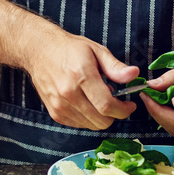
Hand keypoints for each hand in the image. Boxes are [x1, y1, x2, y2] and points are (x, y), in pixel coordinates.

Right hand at [25, 28, 140, 129]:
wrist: (39, 51)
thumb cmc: (70, 49)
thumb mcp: (96, 50)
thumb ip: (115, 67)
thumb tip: (134, 75)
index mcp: (81, 76)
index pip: (107, 106)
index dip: (123, 110)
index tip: (129, 104)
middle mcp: (69, 94)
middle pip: (101, 121)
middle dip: (114, 114)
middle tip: (115, 99)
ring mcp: (60, 106)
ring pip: (92, 125)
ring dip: (101, 116)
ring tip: (98, 97)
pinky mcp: (55, 113)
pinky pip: (80, 124)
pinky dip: (88, 117)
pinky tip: (86, 102)